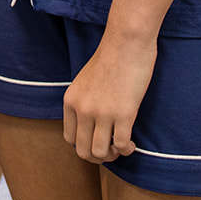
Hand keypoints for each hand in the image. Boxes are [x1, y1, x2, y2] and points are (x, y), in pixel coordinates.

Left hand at [62, 32, 155, 164]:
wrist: (126, 42)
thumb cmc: (110, 58)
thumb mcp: (85, 81)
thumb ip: (83, 102)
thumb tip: (90, 127)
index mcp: (71, 100)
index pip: (69, 138)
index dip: (84, 145)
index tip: (98, 140)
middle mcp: (83, 109)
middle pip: (83, 151)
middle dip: (98, 157)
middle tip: (111, 148)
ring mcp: (102, 113)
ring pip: (100, 153)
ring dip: (113, 155)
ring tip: (121, 146)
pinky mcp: (124, 114)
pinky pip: (120, 146)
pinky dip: (126, 149)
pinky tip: (131, 142)